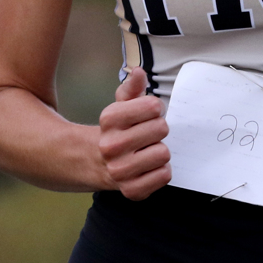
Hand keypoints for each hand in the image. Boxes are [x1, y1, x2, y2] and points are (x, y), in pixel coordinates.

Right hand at [98, 67, 170, 199]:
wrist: (98, 162)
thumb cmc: (119, 129)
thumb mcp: (121, 105)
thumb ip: (132, 87)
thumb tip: (138, 72)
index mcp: (109, 119)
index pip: (153, 106)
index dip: (156, 108)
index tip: (148, 114)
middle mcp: (111, 146)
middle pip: (162, 129)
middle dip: (160, 129)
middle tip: (149, 134)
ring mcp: (119, 170)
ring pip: (163, 154)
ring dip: (160, 151)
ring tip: (147, 151)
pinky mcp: (130, 190)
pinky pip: (164, 176)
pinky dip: (161, 171)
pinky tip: (148, 167)